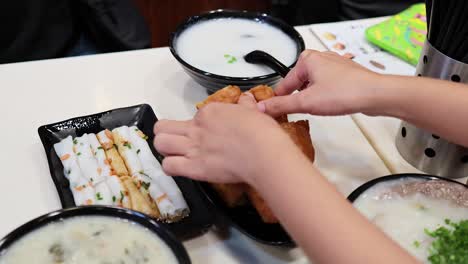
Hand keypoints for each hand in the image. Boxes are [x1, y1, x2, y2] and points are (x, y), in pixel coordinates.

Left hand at [153, 93, 289, 184]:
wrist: (263, 154)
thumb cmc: (261, 134)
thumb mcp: (254, 112)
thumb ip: (245, 105)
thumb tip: (246, 99)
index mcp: (210, 112)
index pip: (193, 116)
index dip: (197, 125)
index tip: (207, 133)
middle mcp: (197, 128)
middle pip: (163, 127)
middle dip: (166, 133)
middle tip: (176, 140)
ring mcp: (193, 148)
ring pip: (160, 144)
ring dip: (165, 149)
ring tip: (175, 154)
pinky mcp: (193, 168)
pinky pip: (169, 166)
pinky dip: (171, 168)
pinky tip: (179, 168)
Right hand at [258, 50, 381, 116]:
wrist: (375, 95)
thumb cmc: (345, 92)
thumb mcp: (306, 103)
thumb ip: (282, 105)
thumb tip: (262, 108)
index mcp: (307, 60)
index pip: (284, 83)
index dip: (278, 100)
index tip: (273, 112)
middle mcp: (320, 58)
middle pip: (298, 82)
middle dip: (296, 98)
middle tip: (294, 112)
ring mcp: (333, 65)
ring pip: (312, 84)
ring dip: (309, 97)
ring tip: (312, 110)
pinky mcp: (344, 74)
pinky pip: (325, 85)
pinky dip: (322, 96)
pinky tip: (327, 105)